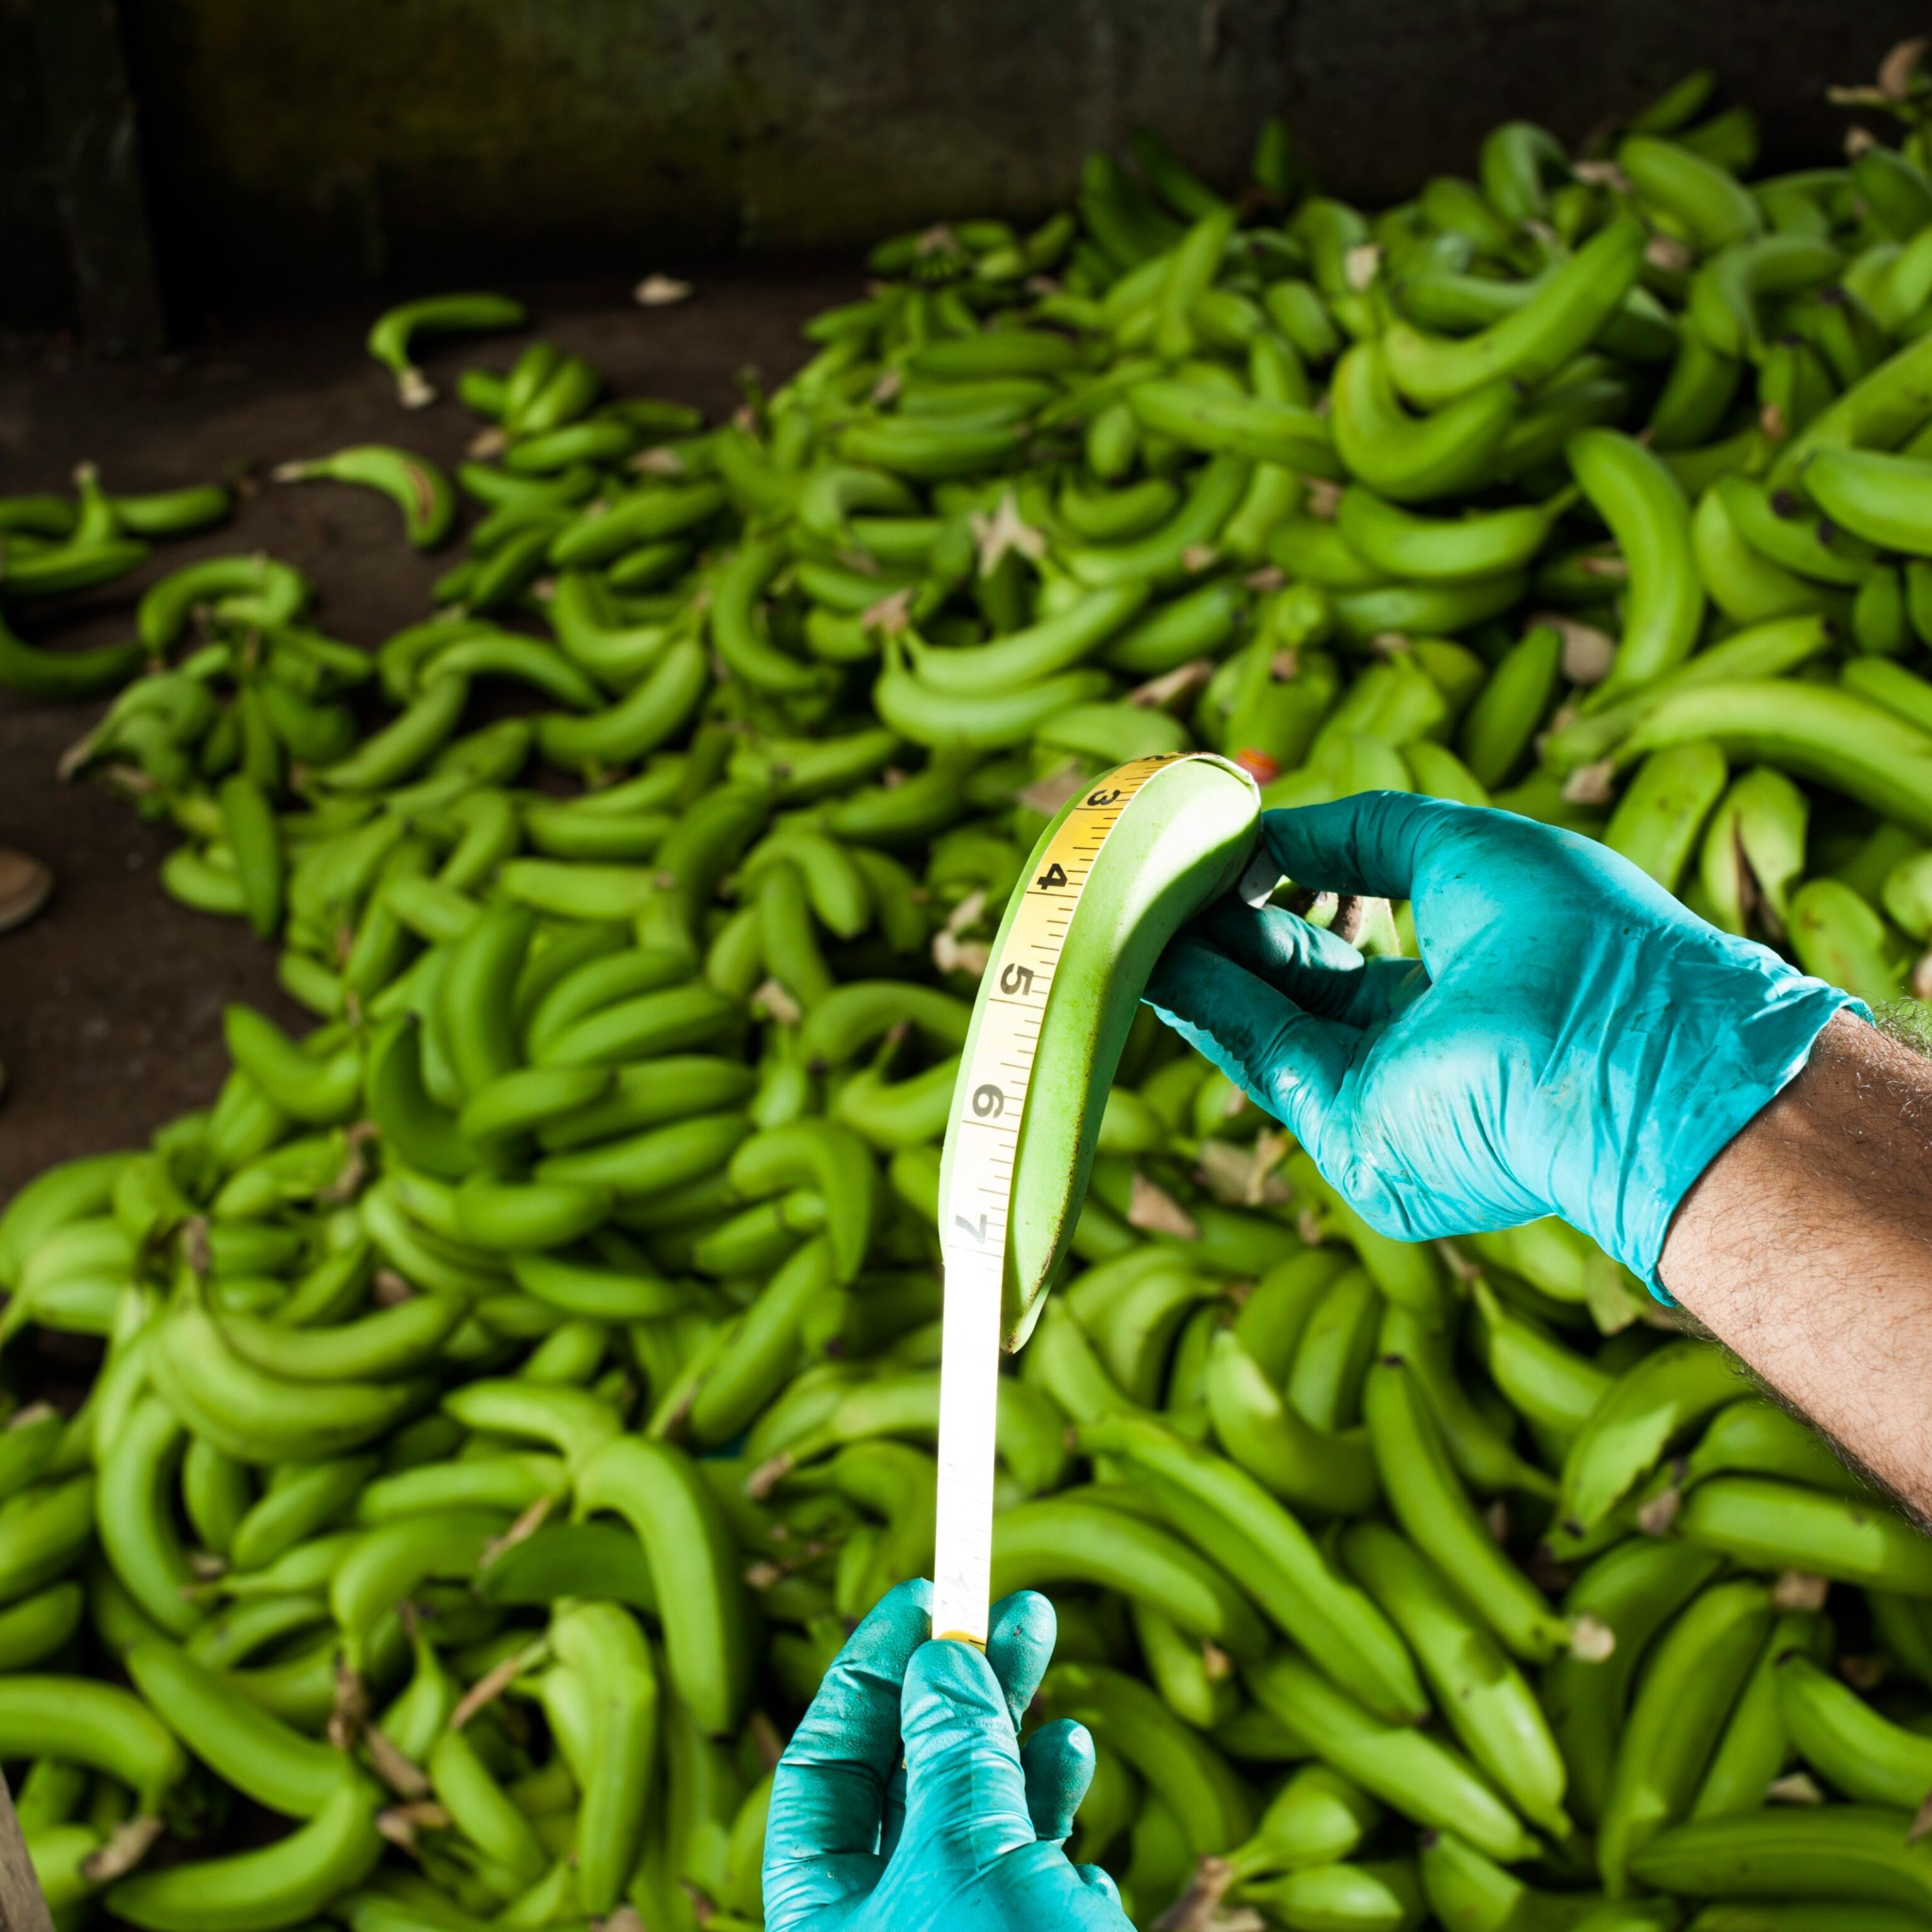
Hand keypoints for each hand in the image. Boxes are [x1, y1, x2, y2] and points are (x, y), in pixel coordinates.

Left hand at [763, 1579, 1130, 1931]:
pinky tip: (1084, 1840)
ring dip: (1028, 1759)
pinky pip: (1031, 1884)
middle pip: (916, 1778)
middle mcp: (882, 1926)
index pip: (825, 1764)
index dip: (871, 1670)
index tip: (927, 1593)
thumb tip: (941, 1656)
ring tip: (1066, 1718)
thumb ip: (952, 1751)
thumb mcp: (965, 1856)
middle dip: (972, 1690)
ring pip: (982, 1825)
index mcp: (825, 1913)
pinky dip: (1058, 1844)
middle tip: (1025, 1611)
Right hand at [1144, 792, 1854, 1287]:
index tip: (1216, 858)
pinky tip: (1161, 949)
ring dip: (1199, 965)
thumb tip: (1263, 832)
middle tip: (1157, 878)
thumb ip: (1354, 835)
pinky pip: (1264, 1058)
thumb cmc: (1581, 935)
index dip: (1277, 899)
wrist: (1636, 1048)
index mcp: (1457, 987)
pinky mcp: (1355, 1137)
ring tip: (1137, 903)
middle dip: (1223, 933)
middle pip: (1293, 988)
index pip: (1343, 947)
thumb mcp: (1460, 848)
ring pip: (1265, 1025)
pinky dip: (1208, 1003)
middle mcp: (1414, 1052)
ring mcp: (1383, 1100)